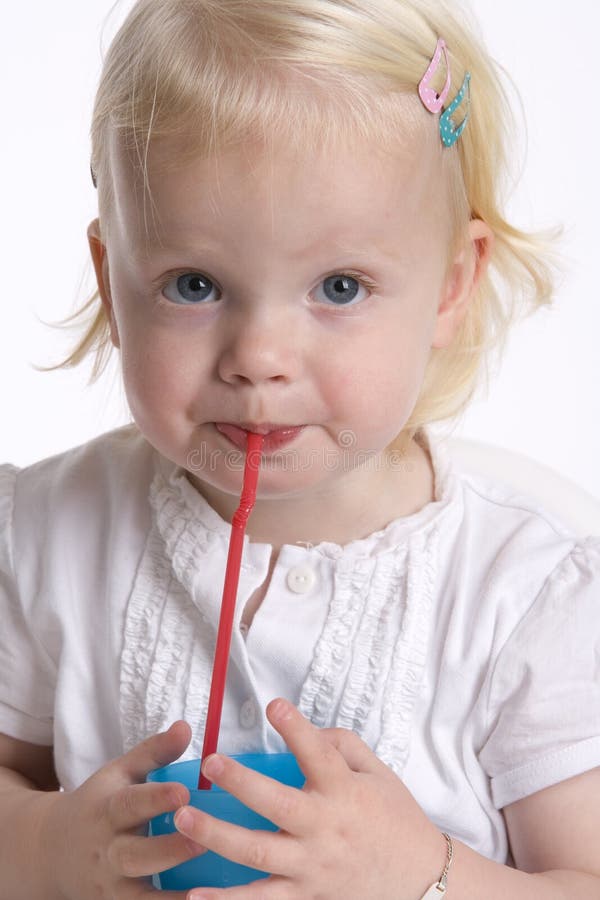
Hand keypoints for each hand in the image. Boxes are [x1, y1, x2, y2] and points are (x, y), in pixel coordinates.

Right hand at [41, 721, 205, 898]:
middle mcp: (107, 851)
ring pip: (139, 896)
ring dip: (171, 896)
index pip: (131, 803)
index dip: (156, 798)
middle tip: (202, 840)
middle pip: (135, 854)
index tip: (184, 791)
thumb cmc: (101, 805)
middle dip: (167, 849)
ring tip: (206, 892)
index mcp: (108, 811)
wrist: (52, 852)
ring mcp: (111, 887)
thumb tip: (185, 726)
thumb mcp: (120, 774)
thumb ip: (153, 752)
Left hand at [173, 699, 446, 899]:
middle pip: (277, 804)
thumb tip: (307, 729)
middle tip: (210, 762)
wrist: (421, 881)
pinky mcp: (305, 895)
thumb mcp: (379, 773)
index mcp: (344, 791)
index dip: (296, 728)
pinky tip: (193, 896)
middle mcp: (325, 828)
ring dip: (217, 837)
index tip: (274, 705)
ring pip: (259, 854)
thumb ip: (342, 745)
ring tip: (182, 819)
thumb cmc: (396, 819)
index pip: (318, 753)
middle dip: (241, 783)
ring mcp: (312, 866)